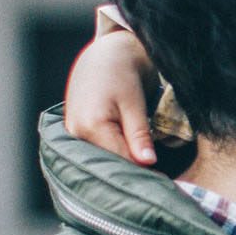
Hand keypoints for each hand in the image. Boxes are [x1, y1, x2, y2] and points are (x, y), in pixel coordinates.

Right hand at [63, 31, 157, 164]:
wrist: (105, 54)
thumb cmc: (121, 72)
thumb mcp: (134, 103)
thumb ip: (139, 135)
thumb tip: (148, 163)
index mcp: (90, 126)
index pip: (120, 162)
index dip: (142, 172)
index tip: (161, 180)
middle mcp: (76, 133)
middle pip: (109, 163)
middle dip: (132, 170)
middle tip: (156, 175)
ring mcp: (73, 133)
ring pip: (103, 158)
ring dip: (123, 162)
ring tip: (143, 163)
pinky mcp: (76, 131)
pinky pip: (97, 150)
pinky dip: (113, 153)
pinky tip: (128, 153)